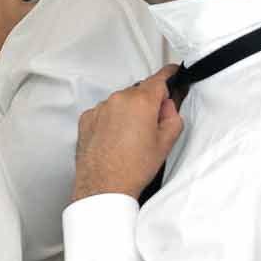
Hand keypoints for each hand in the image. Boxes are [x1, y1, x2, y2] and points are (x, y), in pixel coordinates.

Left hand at [74, 67, 183, 200]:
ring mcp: (100, 108)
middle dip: (148, 105)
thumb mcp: (166, 142)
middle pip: (140, 93)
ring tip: (130, 140)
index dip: (170, 76)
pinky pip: (105, 113)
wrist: (103, 187)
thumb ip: (173, 116)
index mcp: (140, 101)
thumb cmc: (132, 169)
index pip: (160, 78)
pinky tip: (116, 140)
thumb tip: (168, 106)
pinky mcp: (87, 119)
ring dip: (128, 113)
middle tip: (151, 129)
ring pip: (121, 103)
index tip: (173, 73)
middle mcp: (118, 99)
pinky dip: (112, 121)